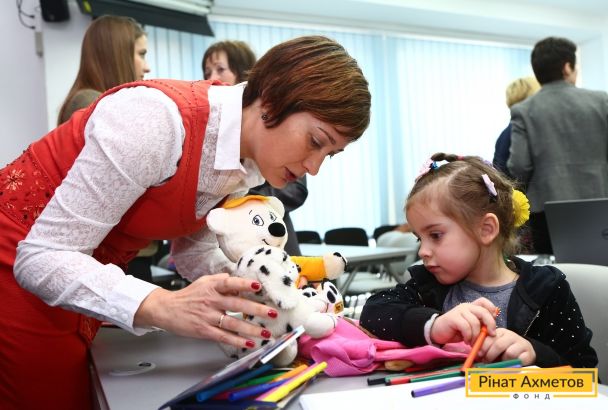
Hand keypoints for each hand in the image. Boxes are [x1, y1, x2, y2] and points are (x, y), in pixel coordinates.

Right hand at [134, 273, 277, 348]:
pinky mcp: (203, 330)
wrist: (167, 309)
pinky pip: (223, 336)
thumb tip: (241, 281)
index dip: (244, 284)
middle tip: (272, 313)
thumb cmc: (189, 295)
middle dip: (256, 310)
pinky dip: (237, 341)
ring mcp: (207, 316)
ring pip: (232, 323)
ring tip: (265, 333)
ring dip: (251, 329)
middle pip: (236, 305)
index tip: (257, 287)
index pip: (230, 283)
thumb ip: (222, 280)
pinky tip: (249, 343)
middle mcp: (211, 300)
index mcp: (212, 287)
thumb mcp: (204, 281)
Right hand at [430, 297, 496, 344]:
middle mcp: (466, 307)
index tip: (493, 321)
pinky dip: (468, 336)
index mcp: (471, 307)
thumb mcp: (470, 327)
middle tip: (491, 335)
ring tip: (473, 342)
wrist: (437, 332)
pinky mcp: (453, 318)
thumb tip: (493, 330)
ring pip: (475, 322)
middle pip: (483, 311)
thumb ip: (479, 325)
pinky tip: (466, 341)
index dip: (491, 309)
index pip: (484, 302)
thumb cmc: (456, 331)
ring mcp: (459, 311)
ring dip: (476, 335)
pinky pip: (466, 327)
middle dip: (490, 324)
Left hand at [479, 328, 535, 365]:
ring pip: (509, 353)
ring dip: (503, 361)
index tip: (479, 355)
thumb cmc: (506, 352)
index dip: (483, 347)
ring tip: (502, 363)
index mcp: (500, 332)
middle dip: (490, 355)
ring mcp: (521, 344)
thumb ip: (486, 350)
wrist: (526, 353)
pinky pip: (518, 360)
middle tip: (487, 362)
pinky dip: (513, 364)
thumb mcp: (494, 348)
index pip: (489, 337)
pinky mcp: (528, 353)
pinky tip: (511, 364)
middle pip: (498, 345)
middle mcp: (511, 335)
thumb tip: (475, 357)